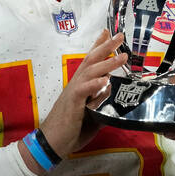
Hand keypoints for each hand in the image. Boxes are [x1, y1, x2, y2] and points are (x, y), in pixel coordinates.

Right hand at [37, 30, 125, 159]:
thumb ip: (103, 101)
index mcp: (81, 84)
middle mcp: (77, 84)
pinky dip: (94, 84)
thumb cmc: (72, 128)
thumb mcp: (93, 114)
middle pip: (91, 60)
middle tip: (120, 35)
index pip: (91, 61)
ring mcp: (73, 92)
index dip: (99, 46)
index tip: (109, 32)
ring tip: (122, 56)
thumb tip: (114, 92)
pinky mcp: (72, 103)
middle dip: (106, 46)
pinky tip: (105, 80)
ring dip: (106, 63)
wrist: (52, 143)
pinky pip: (83, 90)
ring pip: (90, 71)